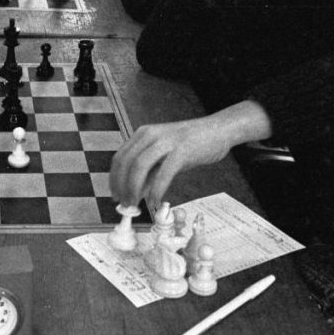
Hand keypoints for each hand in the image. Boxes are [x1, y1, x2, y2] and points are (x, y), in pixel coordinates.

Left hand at [110, 102, 272, 208]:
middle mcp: (151, 135)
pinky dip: (156, 190)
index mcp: (143, 134)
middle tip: (124, 204)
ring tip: (136, 204)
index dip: (114, 178)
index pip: (120, 157)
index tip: (115, 194)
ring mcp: (166, 141)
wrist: (219, 130)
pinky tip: (155, 201)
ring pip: (139, 166)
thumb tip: (135, 192)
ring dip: (134, 189)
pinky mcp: (181, 150)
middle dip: (121, 186)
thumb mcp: (165, 156)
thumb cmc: (192, 144)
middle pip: (126, 162)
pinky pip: (163, 173)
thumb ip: (150, 172)